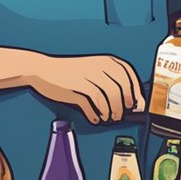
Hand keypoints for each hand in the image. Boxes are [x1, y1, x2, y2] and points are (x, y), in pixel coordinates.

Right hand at [29, 54, 144, 124]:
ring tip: (110, 117)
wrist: (43, 69)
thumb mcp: (92, 69)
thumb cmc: (69, 71)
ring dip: (112, 110)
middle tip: (125, 112)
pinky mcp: (76, 88)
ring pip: (109, 96)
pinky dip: (97, 114)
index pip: (128, 73)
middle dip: (126, 102)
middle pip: (121, 86)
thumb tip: (129, 99)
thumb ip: (109, 80)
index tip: (138, 102)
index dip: (135, 89)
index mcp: (104, 60)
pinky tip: (96, 118)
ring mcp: (86, 76)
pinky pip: (92, 103)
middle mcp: (98, 66)